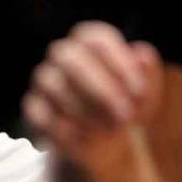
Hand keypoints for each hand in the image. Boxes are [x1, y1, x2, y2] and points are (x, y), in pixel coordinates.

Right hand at [23, 21, 163, 167]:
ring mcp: (44, 82)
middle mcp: (62, 57)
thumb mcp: (145, 95)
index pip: (95, 38)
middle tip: (124, 114)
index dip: (118, 62)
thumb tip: (141, 54)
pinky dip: (66, 128)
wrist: (106, 143)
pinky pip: (40, 114)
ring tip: (111, 130)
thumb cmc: (126, 109)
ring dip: (86, 111)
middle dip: (99, 87)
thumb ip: (147, 74)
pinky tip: (87, 138)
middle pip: (68, 57)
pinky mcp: (33, 109)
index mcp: (90, 44)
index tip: (138, 90)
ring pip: (54, 86)